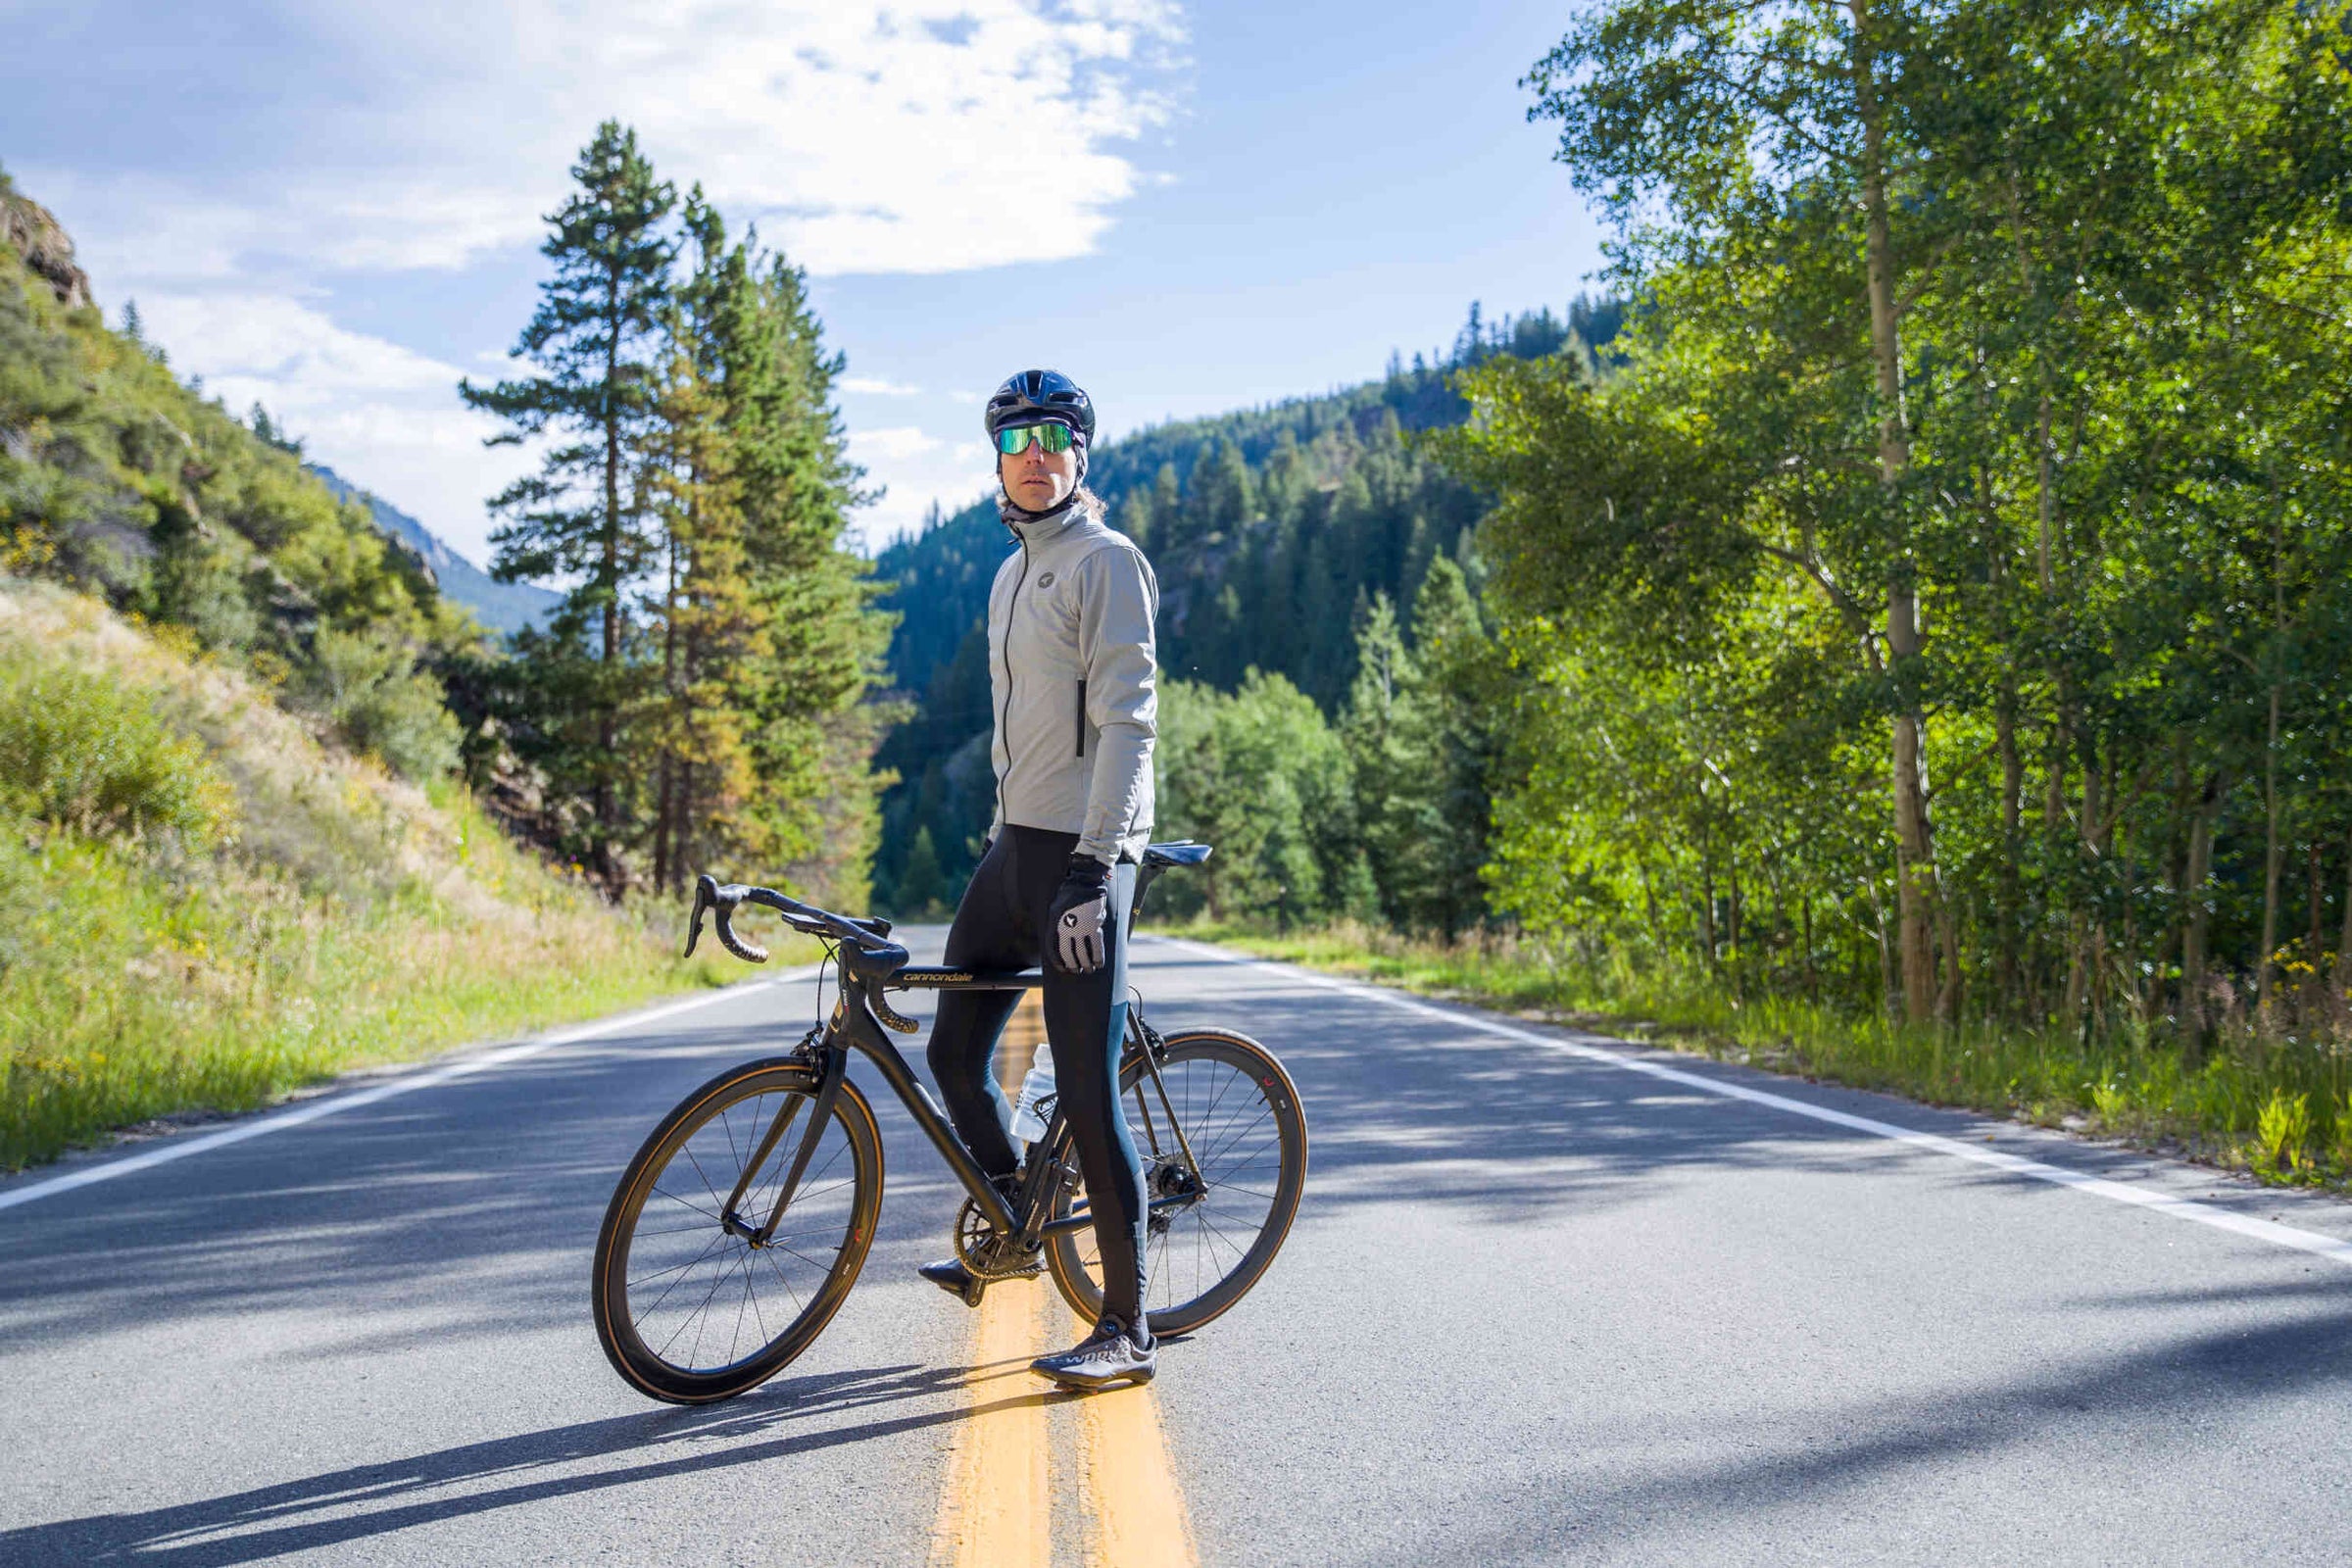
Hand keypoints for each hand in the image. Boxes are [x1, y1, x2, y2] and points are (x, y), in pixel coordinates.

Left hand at [1048, 856, 1111, 973]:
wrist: (1085, 881)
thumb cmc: (1070, 894)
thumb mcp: (1056, 907)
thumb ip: (1058, 924)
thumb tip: (1062, 940)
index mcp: (1055, 922)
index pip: (1052, 948)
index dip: (1056, 960)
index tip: (1062, 968)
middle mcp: (1066, 927)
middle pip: (1068, 953)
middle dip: (1072, 965)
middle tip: (1076, 971)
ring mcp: (1081, 927)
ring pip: (1083, 952)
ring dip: (1086, 964)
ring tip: (1088, 970)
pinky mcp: (1094, 925)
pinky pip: (1097, 946)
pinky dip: (1098, 957)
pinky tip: (1099, 964)